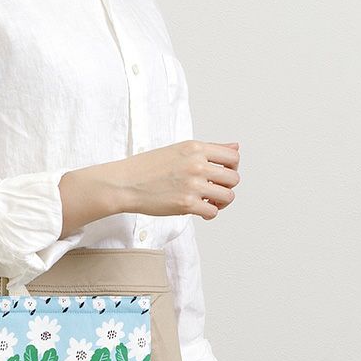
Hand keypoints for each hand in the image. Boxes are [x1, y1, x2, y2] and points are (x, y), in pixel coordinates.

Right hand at [58, 140, 240, 235]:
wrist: (125, 183)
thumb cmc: (148, 167)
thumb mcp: (180, 149)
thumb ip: (210, 149)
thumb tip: (236, 146)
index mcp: (195, 148)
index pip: (233, 156)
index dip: (232, 168)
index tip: (222, 175)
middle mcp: (196, 164)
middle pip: (233, 178)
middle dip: (227, 187)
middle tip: (214, 191)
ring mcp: (192, 184)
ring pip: (227, 196)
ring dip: (221, 202)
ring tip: (208, 202)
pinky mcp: (186, 204)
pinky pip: (212, 212)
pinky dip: (209, 213)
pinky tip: (199, 210)